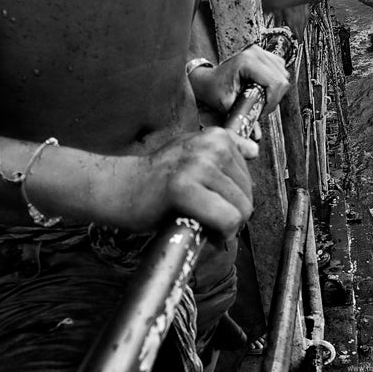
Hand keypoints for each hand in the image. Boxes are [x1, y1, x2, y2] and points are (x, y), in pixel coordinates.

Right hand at [111, 127, 256, 237]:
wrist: (117, 187)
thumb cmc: (155, 179)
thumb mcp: (191, 154)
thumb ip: (225, 151)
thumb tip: (254, 150)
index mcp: (216, 138)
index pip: (249, 182)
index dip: (231, 202)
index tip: (209, 204)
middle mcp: (211, 147)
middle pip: (247, 198)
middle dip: (231, 217)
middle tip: (203, 219)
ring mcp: (198, 165)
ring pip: (240, 211)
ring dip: (223, 227)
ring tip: (197, 221)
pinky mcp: (184, 187)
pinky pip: (226, 219)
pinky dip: (219, 233)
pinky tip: (199, 228)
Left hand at [188, 45, 290, 116]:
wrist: (207, 80)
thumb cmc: (214, 90)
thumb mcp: (226, 105)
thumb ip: (243, 118)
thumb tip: (257, 135)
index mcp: (246, 61)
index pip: (275, 82)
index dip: (272, 100)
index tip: (262, 110)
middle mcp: (254, 52)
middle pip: (282, 78)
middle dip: (275, 97)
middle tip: (261, 107)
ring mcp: (259, 51)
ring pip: (283, 74)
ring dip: (276, 90)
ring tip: (261, 99)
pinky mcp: (263, 54)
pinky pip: (280, 69)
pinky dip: (275, 82)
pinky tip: (264, 89)